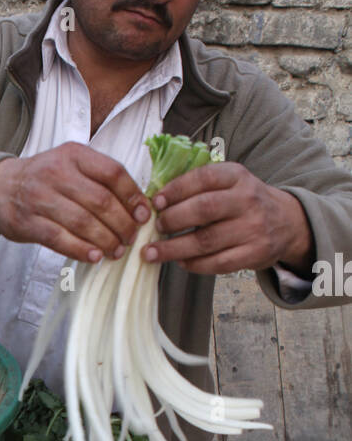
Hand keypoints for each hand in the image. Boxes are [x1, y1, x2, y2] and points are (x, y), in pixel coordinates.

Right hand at [0, 143, 152, 263]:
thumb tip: (137, 207)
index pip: (112, 173)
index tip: (143, 215)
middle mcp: (56, 172)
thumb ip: (100, 179)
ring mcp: (40, 197)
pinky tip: (95, 257)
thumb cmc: (44, 178)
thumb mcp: (70, 164)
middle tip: (130, 238)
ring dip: (105, 241)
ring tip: (116, 250)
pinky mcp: (28, 222)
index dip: (133, 197)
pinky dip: (82, 250)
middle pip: (101, 201)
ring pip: (83, 222)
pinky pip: (60, 239)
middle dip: (122, 224)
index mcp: (74, 155)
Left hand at [143, 161, 315, 275]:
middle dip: (173, 220)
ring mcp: (253, 228)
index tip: (156, 202)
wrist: (287, 222)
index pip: (204, 178)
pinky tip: (180, 261)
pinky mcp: (255, 254)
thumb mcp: (230, 182)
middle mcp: (247, 200)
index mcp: (237, 176)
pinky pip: (218, 263)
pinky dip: (194, 264)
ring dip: (174, 248)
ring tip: (153, 252)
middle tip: (156, 227)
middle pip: (203, 210)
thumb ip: (199, 186)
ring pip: (206, 241)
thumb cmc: (245, 202)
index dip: (176, 190)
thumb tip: (157, 201)